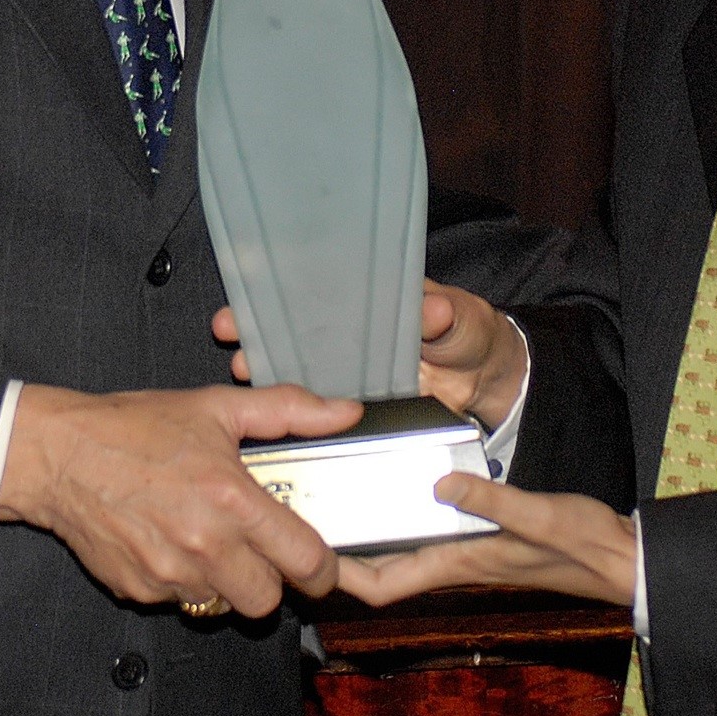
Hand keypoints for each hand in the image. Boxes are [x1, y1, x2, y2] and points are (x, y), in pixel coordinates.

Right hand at [0, 382, 359, 617]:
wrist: (60, 454)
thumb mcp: (216, 406)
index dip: (322, 568)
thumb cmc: (134, 427)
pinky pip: (180, 600)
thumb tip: (342, 413)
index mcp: (232, 500)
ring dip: (226, 580)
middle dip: (270, 579)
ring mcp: (169, 574)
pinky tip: (172, 541)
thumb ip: (287, 410)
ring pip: (223, 604)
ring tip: (212, 538)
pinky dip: (185, 580)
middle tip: (258, 548)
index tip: (318, 560)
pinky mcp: (140, 591)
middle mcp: (204, 544)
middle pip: (266, 600)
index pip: (305, 561)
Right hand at [213, 280, 527, 426]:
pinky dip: (299, 415)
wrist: (486, 380)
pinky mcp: (355, 408)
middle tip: (230, 332)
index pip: (311, 294)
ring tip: (242, 372)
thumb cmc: (468, 333)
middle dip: (257, 335)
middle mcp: (347, 336)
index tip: (242, 301)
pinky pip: (322, 412)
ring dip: (268, 375)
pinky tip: (274, 421)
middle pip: (292, 335)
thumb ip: (444, 313)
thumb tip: (436, 312)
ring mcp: (348, 373)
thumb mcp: (459, 316)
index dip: (274, 298)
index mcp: (365, 302)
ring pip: (299, 374)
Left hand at [335, 475, 636, 606]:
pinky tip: (406, 482)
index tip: (309, 556)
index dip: (342, 578)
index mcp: (458, 563)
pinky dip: (410, 512)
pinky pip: (432, 529)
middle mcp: (456, 560)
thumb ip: (489, 500)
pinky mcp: (484, 533)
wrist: (619, 556)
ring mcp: (469, 548)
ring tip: (343, 495)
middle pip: (384, 567)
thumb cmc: (581, 544)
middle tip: (313, 514)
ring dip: (374, 531)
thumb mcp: (536, 515)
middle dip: (345, 551)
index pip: (383, 586)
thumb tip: (440, 485)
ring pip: (405, 548)